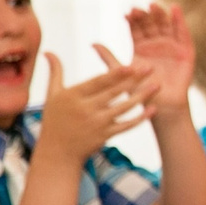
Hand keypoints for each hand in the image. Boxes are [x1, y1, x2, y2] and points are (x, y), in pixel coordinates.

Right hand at [34, 54, 158, 162]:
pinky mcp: (105, 135)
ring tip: (157, 85)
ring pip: (123, 108)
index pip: (97, 83)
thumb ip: (55, 72)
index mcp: (73, 97)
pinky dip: (140, 118)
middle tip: (150, 68)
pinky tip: (152, 109)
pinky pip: (126, 125)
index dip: (114, 75)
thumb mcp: (52, 95)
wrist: (57, 152)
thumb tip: (48, 51)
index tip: (130, 66)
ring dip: (142, 97)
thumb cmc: (54, 120)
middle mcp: (85, 109)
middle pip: (113, 92)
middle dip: (133, 80)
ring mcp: (96, 123)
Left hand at [118, 6, 195, 117]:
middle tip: (139, 9)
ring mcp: (171, 47)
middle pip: (151, 24)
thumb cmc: (140, 93)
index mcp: (141, 48)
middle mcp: (156, 44)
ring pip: (166, 25)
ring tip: (154, 6)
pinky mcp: (185, 51)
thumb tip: (93, 44)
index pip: (136, 29)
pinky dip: (180, 21)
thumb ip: (109, 58)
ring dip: (161, 14)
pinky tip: (175, 9)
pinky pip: (183, 34)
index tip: (127, 14)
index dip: (133, 20)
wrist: (161, 107)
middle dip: (146, 15)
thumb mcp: (122, 73)